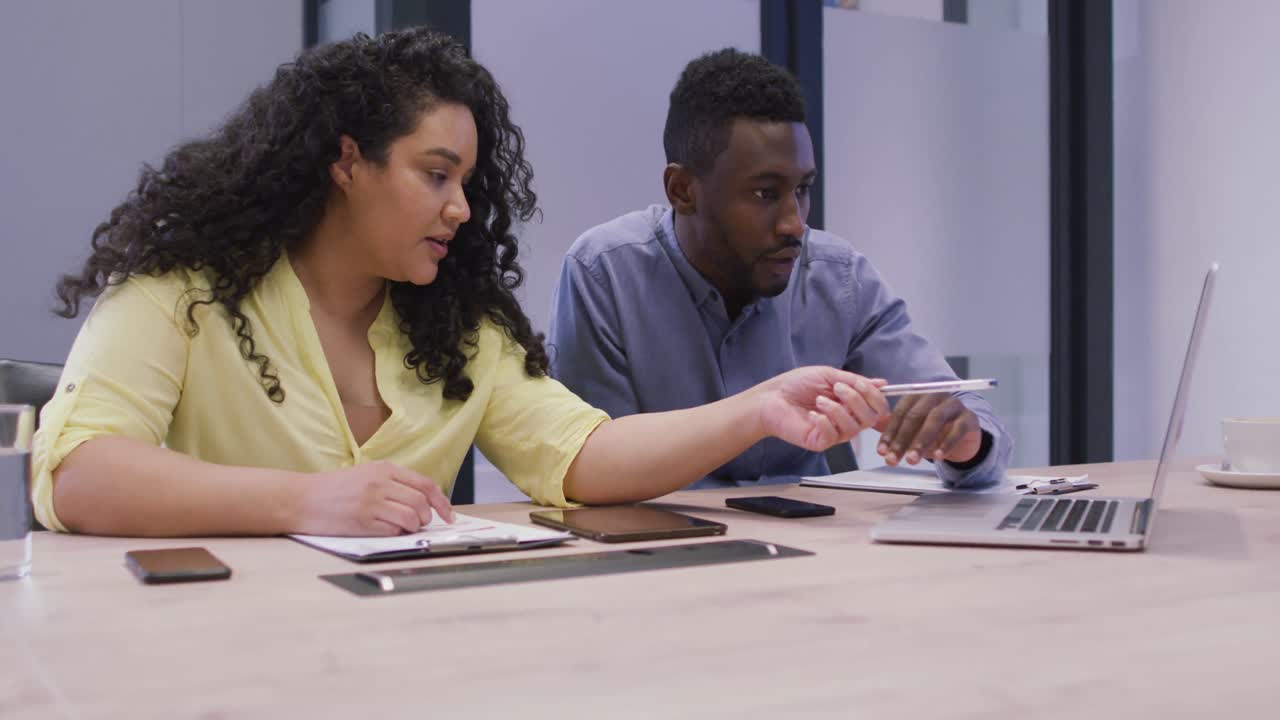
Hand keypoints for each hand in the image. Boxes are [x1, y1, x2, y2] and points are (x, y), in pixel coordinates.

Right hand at [292, 460, 454, 535]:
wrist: (300, 499)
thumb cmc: (332, 490)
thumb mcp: (365, 475)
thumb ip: (392, 483)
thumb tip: (422, 502)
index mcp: (384, 469)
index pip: (425, 484)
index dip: (442, 502)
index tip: (448, 516)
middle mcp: (380, 482)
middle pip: (422, 502)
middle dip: (426, 517)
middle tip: (418, 524)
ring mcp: (372, 502)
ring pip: (412, 517)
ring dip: (412, 527)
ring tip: (400, 528)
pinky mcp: (363, 521)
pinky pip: (393, 530)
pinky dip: (396, 534)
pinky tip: (385, 531)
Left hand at [756, 366, 889, 450]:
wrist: (771, 398)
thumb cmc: (796, 385)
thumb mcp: (829, 376)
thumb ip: (855, 381)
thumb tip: (881, 383)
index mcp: (851, 404)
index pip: (878, 408)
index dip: (875, 397)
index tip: (861, 384)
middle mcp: (847, 420)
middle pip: (871, 418)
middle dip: (856, 400)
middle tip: (837, 389)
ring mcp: (835, 433)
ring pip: (853, 427)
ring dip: (837, 409)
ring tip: (819, 400)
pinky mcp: (821, 442)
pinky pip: (833, 435)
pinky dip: (824, 421)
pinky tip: (811, 414)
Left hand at [876, 394, 982, 465]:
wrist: (963, 436)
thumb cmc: (932, 430)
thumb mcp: (911, 427)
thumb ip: (892, 424)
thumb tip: (869, 423)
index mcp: (918, 394)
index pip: (900, 412)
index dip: (889, 432)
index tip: (881, 452)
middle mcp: (936, 395)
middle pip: (916, 415)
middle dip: (902, 440)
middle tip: (893, 459)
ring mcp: (954, 405)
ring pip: (935, 419)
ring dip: (921, 441)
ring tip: (912, 460)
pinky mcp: (970, 418)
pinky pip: (958, 429)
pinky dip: (946, 443)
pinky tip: (938, 456)